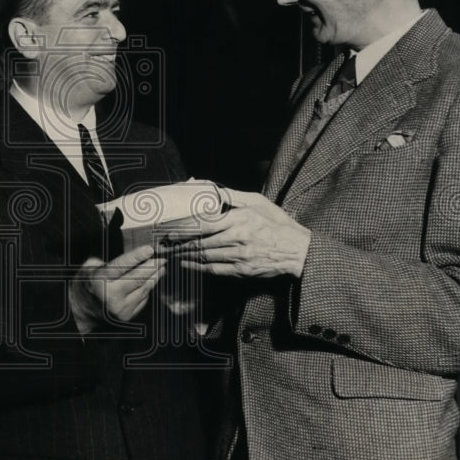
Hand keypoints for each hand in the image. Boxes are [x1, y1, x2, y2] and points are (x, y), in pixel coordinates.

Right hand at [69, 244, 166, 334]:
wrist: (80, 312)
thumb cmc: (86, 285)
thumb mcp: (90, 267)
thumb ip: (109, 261)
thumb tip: (133, 255)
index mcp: (99, 281)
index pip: (121, 266)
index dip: (137, 256)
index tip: (150, 249)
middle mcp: (110, 296)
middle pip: (138, 278)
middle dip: (152, 266)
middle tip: (162, 257)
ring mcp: (120, 308)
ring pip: (144, 289)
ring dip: (155, 276)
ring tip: (161, 267)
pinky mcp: (127, 316)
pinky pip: (143, 299)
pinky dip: (148, 288)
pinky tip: (152, 280)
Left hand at [170, 193, 310, 278]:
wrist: (297, 251)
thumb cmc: (277, 223)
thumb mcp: (257, 202)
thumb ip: (232, 196)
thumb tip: (210, 189)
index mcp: (240, 218)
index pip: (204, 223)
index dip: (183, 227)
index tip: (169, 228)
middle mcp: (237, 238)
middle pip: (200, 241)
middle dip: (178, 242)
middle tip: (162, 242)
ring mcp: (239, 256)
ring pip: (204, 256)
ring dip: (184, 254)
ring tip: (170, 251)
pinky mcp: (241, 271)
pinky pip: (214, 269)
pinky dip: (197, 267)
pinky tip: (186, 263)